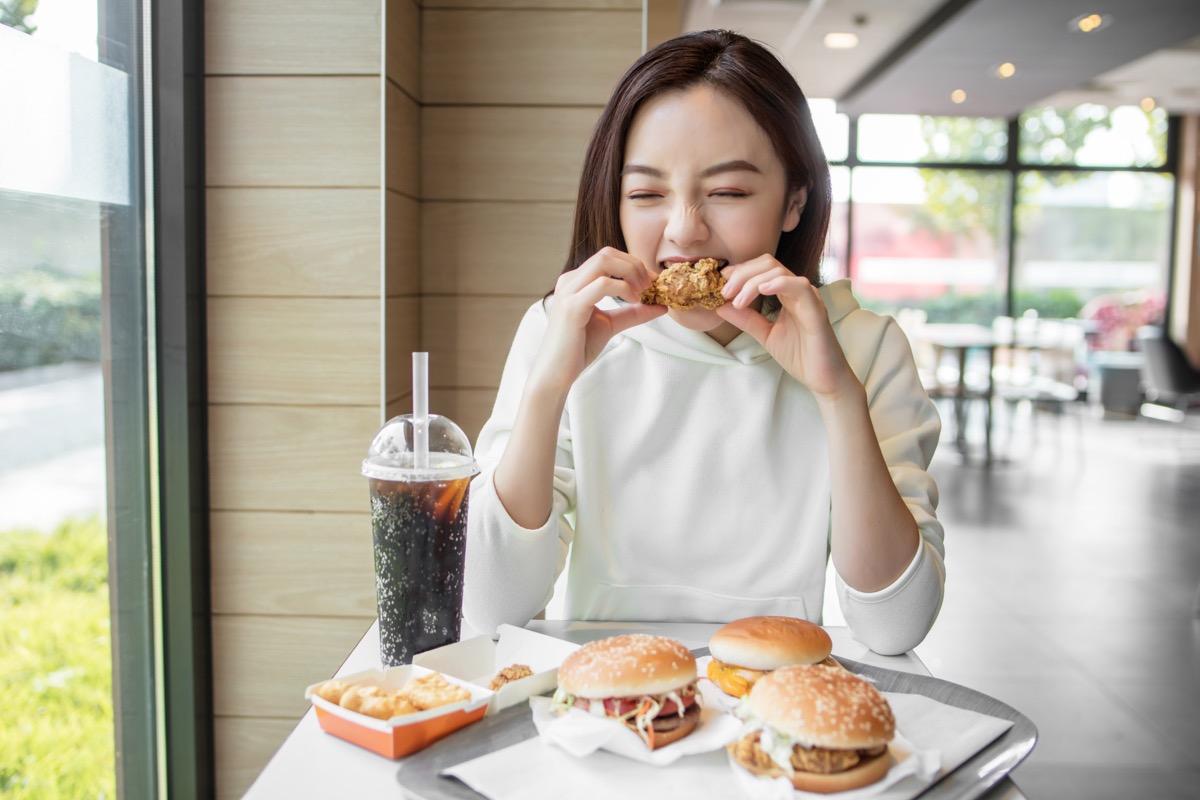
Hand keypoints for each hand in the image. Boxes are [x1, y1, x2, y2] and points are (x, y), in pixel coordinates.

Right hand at [530, 247, 665, 395]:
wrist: (557, 372)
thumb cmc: (578, 348)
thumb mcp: (611, 324)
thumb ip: (633, 312)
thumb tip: (661, 306)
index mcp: (576, 281)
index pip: (608, 257)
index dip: (634, 264)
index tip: (652, 282)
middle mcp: (570, 281)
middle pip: (607, 254)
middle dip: (635, 265)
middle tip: (650, 286)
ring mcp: (569, 292)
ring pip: (604, 262)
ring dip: (631, 273)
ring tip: (642, 293)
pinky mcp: (571, 307)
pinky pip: (602, 285)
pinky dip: (624, 288)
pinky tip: (634, 301)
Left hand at [716, 256, 859, 400]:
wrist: (822, 378)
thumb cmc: (800, 356)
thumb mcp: (765, 335)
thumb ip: (746, 319)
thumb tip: (721, 306)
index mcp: (786, 293)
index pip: (762, 268)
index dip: (740, 271)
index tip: (721, 282)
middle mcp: (797, 291)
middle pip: (768, 264)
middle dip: (742, 274)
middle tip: (725, 292)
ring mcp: (808, 298)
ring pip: (779, 271)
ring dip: (752, 282)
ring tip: (738, 301)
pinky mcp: (816, 310)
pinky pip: (800, 287)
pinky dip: (779, 283)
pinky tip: (762, 290)